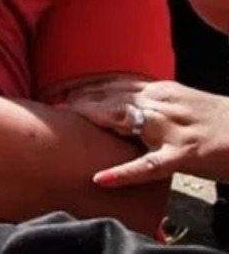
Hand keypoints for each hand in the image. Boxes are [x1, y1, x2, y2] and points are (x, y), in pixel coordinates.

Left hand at [67, 79, 228, 186]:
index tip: (57, 91)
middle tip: (52, 106)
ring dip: (94, 118)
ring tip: (67, 123)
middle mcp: (163, 103)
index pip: (114, 85)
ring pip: (126, 119)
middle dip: (81, 101)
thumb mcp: (182, 102)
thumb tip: (121, 103)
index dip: (84, 88)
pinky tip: (101, 179)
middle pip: (112, 98)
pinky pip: (150, 165)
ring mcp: (173, 128)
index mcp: (161, 92)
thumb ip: (152, 101)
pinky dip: (124, 172)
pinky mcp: (185, 154)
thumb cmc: (218, 120)